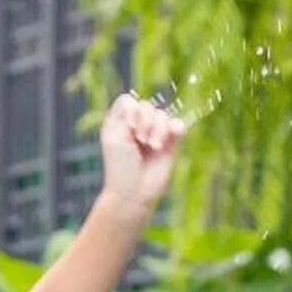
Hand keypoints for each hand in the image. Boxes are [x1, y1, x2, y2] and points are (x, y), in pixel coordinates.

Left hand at [97, 92, 185, 213]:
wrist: (134, 190)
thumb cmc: (119, 166)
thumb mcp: (114, 137)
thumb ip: (123, 115)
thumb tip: (137, 102)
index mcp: (120, 123)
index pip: (129, 101)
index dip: (131, 109)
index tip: (129, 126)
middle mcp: (137, 126)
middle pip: (147, 105)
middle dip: (144, 121)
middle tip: (140, 139)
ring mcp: (154, 133)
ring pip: (162, 115)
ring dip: (158, 130)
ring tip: (153, 147)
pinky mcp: (171, 142)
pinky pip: (178, 124)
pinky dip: (176, 128)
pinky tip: (170, 138)